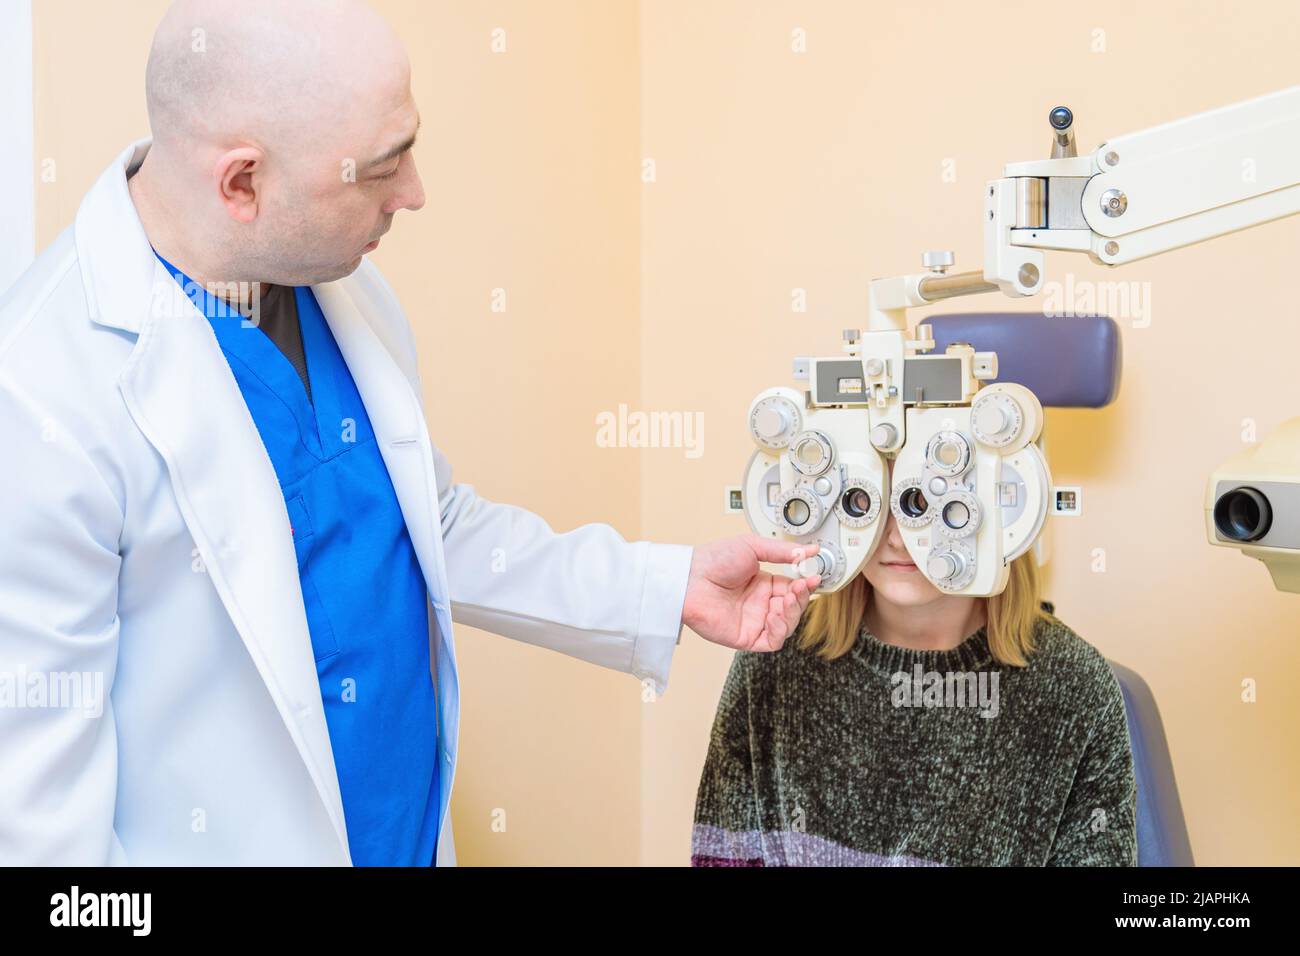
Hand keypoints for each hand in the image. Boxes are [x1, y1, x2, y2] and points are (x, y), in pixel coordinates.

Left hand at [681, 535, 821, 651]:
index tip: (814, 575)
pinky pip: (772, 641)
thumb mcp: (752, 546)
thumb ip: (782, 551)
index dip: (805, 584)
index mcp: (762, 584)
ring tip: (790, 597)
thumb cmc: (712, 560)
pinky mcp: (746, 637)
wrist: (690, 577)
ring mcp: (753, 621)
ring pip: (787, 625)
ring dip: (794, 612)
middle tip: (802, 585)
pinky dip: (780, 630)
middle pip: (793, 607)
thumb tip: (810, 550)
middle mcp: (759, 604)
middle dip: (802, 597)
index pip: (793, 588)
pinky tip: (777, 615)